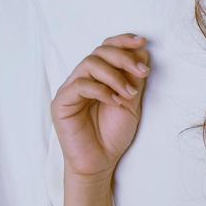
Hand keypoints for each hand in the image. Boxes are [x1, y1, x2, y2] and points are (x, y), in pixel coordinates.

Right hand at [50, 33, 150, 182]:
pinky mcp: (61, 103)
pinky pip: (80, 85)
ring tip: (130, 93)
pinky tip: (116, 102)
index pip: (106, 48)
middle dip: (123, 58)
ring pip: (89, 64)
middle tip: (142, 73)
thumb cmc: (113, 135)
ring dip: (115, 75)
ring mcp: (70, 89)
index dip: (123, 41)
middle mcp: (82, 78)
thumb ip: (135, 79)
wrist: (100, 163)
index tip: (142, 42)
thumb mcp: (132, 103)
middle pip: (99, 52)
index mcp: (98, 77)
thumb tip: (143, 52)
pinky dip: (102, 90)